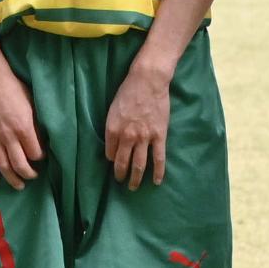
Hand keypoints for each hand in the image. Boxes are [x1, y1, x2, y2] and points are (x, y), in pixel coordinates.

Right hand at [0, 53, 41, 186]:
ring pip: (3, 166)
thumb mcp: (33, 104)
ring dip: (12, 178)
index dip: (40, 158)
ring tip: (19, 185)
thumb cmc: (15, 88)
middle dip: (28, 174)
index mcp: (24, 127)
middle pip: (20, 164)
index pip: (35, 153)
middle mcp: (9, 136)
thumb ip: (36, 123)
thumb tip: (42, 139)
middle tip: (33, 177)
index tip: (42, 157)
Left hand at [103, 60, 174, 188]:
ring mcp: (144, 138)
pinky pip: (159, 158)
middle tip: (121, 182)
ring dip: (136, 178)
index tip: (115, 162)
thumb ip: (113, 128)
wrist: (148, 81)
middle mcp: (126, 138)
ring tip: (134, 187)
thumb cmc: (128, 92)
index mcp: (112, 131)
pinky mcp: (159, 136)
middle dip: (121, 175)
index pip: (109, 154)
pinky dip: (158, 171)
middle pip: (122, 163)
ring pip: (139, 165)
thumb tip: (114, 143)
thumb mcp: (112, 110)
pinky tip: (157, 181)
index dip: (111, 160)